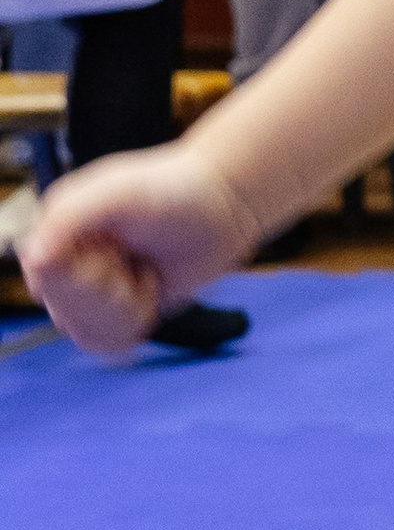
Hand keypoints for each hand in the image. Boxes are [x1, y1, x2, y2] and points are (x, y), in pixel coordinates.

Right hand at [22, 148, 259, 358]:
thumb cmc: (174, 189)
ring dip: (122, 311)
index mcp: (57, 226)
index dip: (80, 278)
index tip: (114, 255)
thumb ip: (70, 217)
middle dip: (107, 294)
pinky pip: (105, 340)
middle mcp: (69, 257)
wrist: (224, 205)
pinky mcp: (122, 306)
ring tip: (144, 275)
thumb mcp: (119, 192)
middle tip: (134, 260)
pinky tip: (149, 291)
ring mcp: (95, 284)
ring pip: (83, 329)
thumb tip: (33, 258)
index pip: (44, 278)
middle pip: (64, 310)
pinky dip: (131, 325)